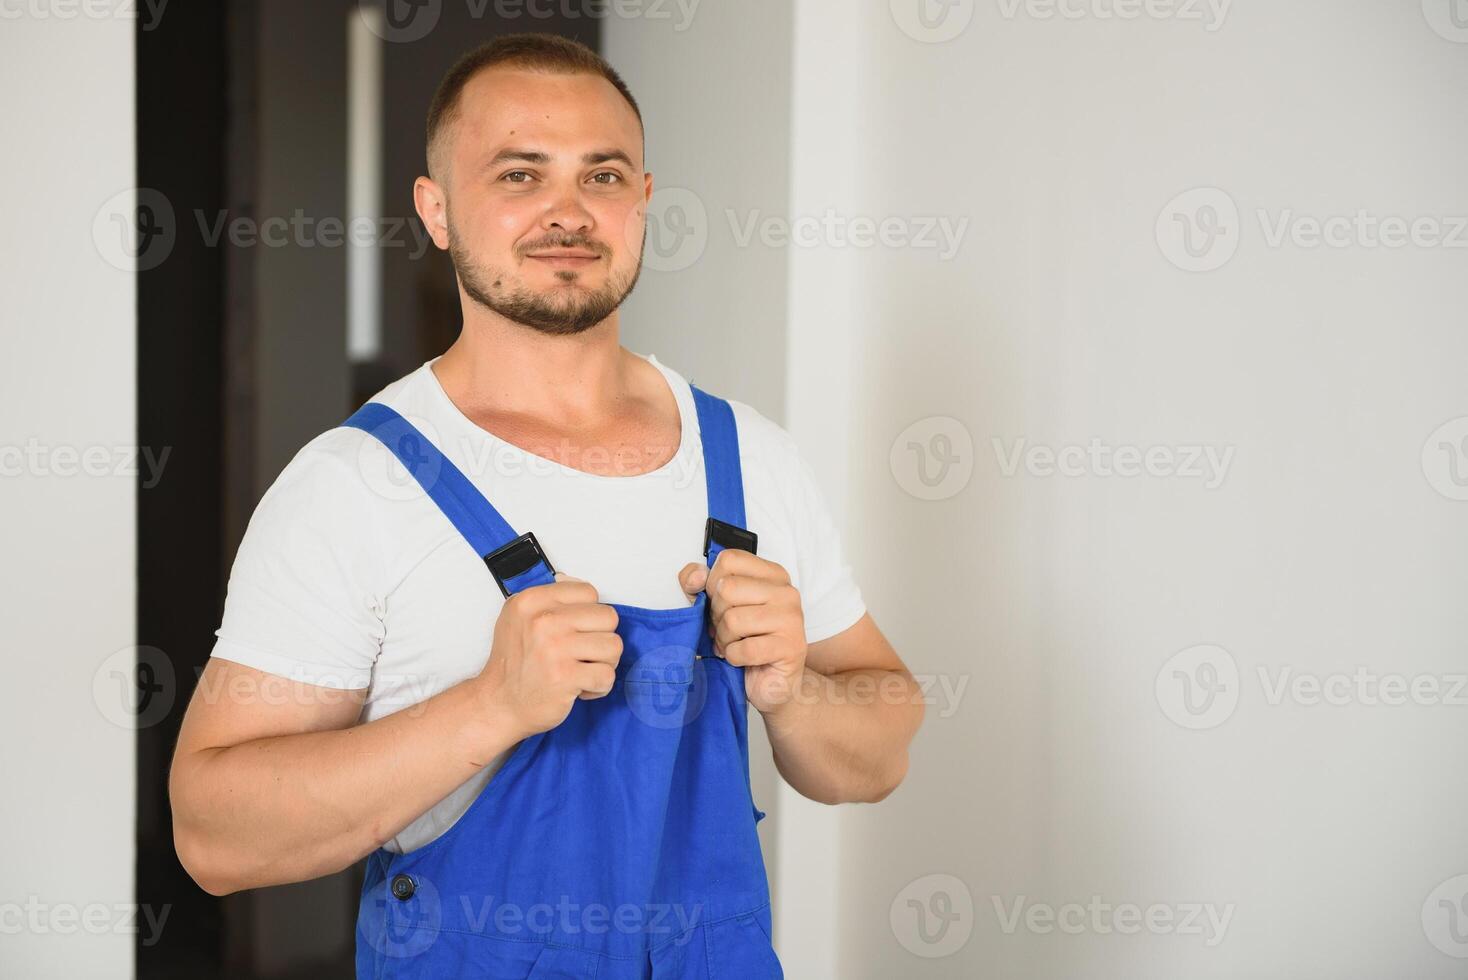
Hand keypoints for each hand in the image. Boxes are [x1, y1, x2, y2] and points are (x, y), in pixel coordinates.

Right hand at [476, 572, 622, 738]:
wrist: (499, 704)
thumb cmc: (514, 664)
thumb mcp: (520, 618)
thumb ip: (551, 600)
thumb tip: (585, 591)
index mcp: (531, 601)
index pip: (589, 592)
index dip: (589, 615)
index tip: (576, 631)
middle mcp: (542, 621)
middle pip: (608, 617)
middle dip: (602, 638)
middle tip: (584, 654)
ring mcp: (554, 649)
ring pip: (614, 646)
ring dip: (604, 663)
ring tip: (583, 670)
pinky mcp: (565, 677)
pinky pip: (607, 675)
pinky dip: (600, 686)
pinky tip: (581, 687)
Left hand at [678, 550, 808, 715]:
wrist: (774, 684)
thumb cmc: (747, 640)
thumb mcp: (718, 606)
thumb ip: (701, 584)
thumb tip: (693, 579)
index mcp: (772, 574)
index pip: (728, 560)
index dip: (713, 584)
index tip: (721, 603)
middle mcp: (786, 591)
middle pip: (727, 588)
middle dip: (717, 616)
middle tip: (729, 630)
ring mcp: (791, 618)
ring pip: (732, 619)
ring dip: (725, 639)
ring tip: (735, 644)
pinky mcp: (790, 647)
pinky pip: (742, 649)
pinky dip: (734, 657)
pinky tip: (743, 659)